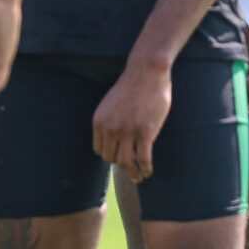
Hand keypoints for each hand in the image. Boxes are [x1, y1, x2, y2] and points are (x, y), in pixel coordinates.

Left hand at [93, 61, 171, 182]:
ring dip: (133, 174)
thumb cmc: (132, 85)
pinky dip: (146, 169)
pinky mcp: (145, 132)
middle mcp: (110, 129)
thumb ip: (110, 121)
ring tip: (139, 177)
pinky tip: (148, 171)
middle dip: (122, 167)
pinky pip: (143, 159)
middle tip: (132, 171)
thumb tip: (115, 140)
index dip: (110, 156)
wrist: (146, 71)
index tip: (120, 158)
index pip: (100, 151)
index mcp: (99, 122)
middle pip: (112, 159)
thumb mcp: (111, 104)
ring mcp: (128, 131)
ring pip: (126, 163)